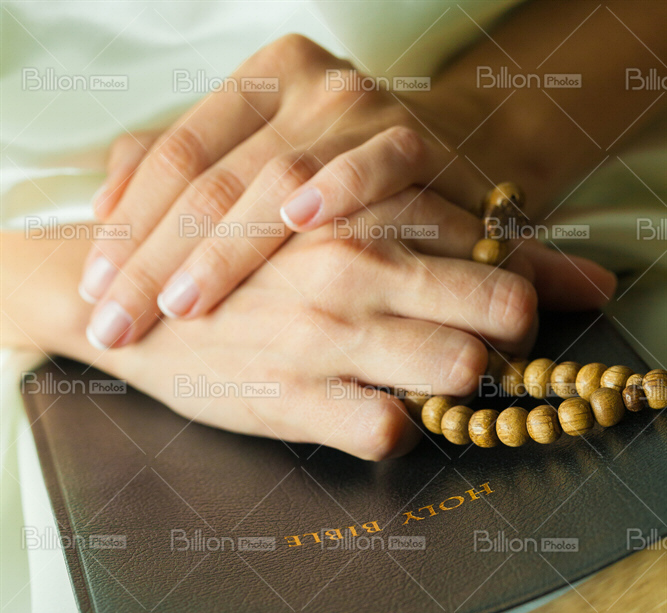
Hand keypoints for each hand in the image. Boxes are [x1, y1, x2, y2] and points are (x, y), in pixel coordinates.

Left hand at [79, 33, 497, 348]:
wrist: (450, 166)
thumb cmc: (338, 188)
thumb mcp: (255, 165)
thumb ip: (182, 174)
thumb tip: (101, 204)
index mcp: (254, 86)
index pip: (173, 156)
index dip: (128, 226)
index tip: (95, 291)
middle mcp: (301, 88)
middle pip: (211, 178)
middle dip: (157, 258)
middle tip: (120, 321)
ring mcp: (356, 111)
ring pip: (276, 177)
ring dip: (225, 249)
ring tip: (182, 305)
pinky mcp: (412, 139)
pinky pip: (375, 166)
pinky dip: (339, 192)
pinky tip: (299, 224)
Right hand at [83, 188, 613, 460]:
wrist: (133, 303)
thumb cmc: (238, 265)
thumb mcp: (319, 225)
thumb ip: (412, 232)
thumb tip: (536, 268)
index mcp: (366, 209)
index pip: (497, 248)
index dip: (516, 290)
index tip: (496, 311)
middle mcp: (358, 264)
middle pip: (504, 308)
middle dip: (509, 341)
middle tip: (477, 351)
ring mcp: (329, 334)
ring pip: (460, 370)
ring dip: (457, 389)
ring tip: (421, 384)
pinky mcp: (297, 401)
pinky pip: (392, 432)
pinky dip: (397, 433)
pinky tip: (371, 415)